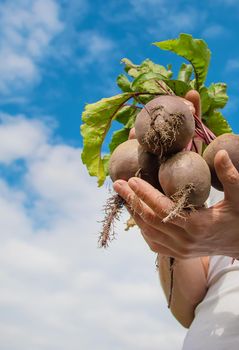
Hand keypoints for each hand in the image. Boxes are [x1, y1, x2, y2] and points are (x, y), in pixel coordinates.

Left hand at [113, 149, 238, 258]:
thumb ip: (230, 176)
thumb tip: (218, 153)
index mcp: (197, 226)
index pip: (162, 208)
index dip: (145, 194)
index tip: (131, 179)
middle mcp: (184, 241)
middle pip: (149, 219)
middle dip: (131, 200)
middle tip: (117, 184)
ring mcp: (179, 250)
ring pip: (148, 232)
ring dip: (134, 213)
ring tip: (123, 195)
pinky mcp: (177, 254)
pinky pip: (153, 242)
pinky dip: (142, 227)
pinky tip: (137, 214)